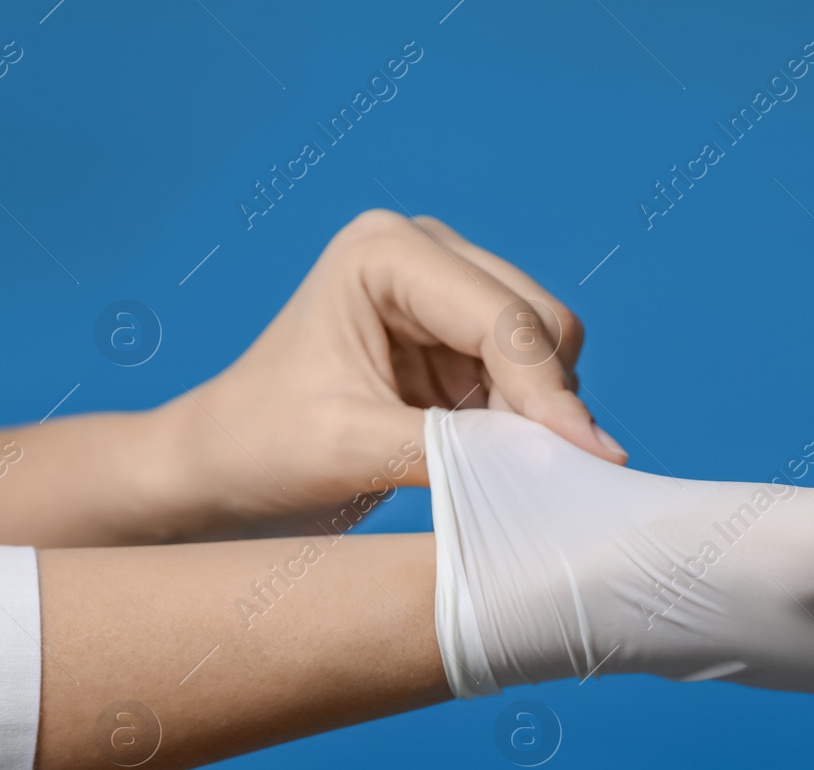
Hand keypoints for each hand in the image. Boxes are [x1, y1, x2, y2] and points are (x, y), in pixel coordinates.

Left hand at [161, 209, 626, 535]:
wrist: (222, 472)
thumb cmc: (261, 447)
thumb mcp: (354, 449)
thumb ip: (460, 450)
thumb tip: (563, 461)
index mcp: (384, 252)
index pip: (503, 318)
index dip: (549, 392)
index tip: (592, 460)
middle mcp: (424, 254)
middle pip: (541, 321)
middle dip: (547, 401)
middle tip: (537, 474)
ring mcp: (446, 293)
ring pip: (549, 349)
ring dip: (539, 414)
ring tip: (492, 465)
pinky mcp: (460, 339)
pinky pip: (532, 378)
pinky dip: (529, 422)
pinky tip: (491, 454)